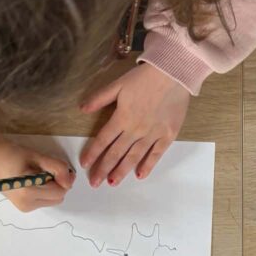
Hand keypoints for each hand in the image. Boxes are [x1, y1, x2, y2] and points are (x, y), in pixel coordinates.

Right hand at [0, 134, 75, 212]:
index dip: (63, 178)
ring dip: (51, 187)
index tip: (56, 166)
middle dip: (58, 184)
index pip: (60, 191)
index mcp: (28, 193)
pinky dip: (44, 190)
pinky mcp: (24, 208)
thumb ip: (57, 168)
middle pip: (58, 198)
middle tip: (46, 168)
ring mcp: (25, 208)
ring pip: (52, 200)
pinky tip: (33, 180)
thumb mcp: (37, 156)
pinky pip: (44, 200)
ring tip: (36, 174)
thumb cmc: (11, 154)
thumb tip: (69, 181)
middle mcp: (27, 204)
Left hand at [79, 64, 190, 186]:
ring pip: (134, 157)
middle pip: (116, 153)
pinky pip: (156, 154)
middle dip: (104, 169)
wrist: (173, 72)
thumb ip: (100, 98)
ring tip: (113, 183)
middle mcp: (135, 129)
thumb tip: (82, 108)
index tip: (85, 165)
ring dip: (122, 171)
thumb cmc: (145, 77)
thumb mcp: (118, 83)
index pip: (103, 140)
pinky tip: (140, 175)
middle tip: (95, 183)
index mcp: (121, 117)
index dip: (93, 153)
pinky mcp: (167, 135)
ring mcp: (152, 134)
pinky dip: (148, 165)